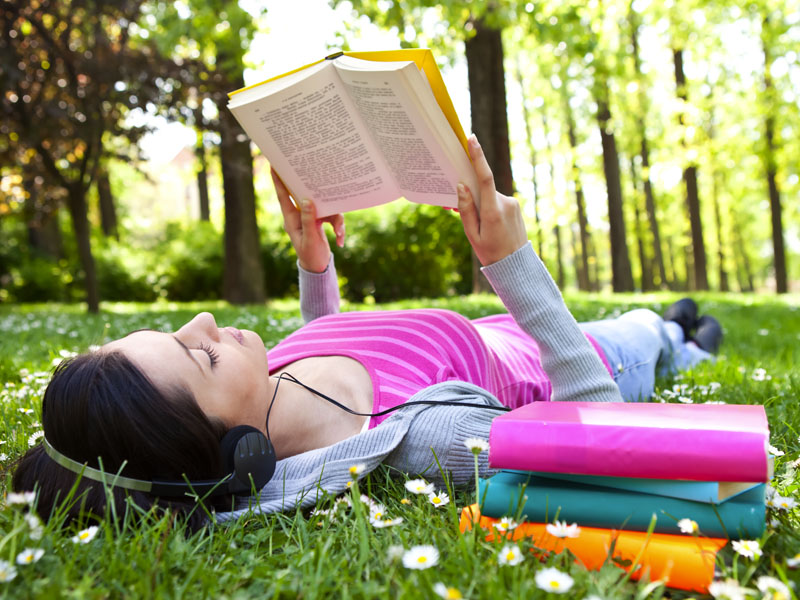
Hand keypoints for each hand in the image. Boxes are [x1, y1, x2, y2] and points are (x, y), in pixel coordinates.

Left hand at [271, 169, 344, 272]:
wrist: (317, 267)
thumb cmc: (310, 255)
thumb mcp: (310, 238)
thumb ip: (309, 219)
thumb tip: (306, 200)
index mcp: (291, 218)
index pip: (283, 195)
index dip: (278, 179)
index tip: (274, 164)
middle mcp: (300, 215)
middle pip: (306, 196)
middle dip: (314, 189)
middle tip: (315, 173)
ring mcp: (310, 217)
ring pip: (324, 207)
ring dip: (335, 220)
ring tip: (339, 234)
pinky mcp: (320, 220)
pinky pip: (332, 217)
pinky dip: (338, 227)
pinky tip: (340, 240)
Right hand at [457, 135, 527, 265]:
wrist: (516, 266)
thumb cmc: (491, 252)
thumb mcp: (472, 234)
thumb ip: (466, 209)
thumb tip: (461, 186)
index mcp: (493, 211)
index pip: (485, 177)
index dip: (478, 157)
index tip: (472, 140)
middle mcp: (505, 203)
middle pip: (482, 189)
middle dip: (470, 194)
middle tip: (455, 207)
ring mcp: (512, 204)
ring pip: (489, 196)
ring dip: (480, 204)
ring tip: (478, 227)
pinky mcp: (515, 207)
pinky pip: (496, 201)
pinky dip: (488, 207)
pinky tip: (488, 225)